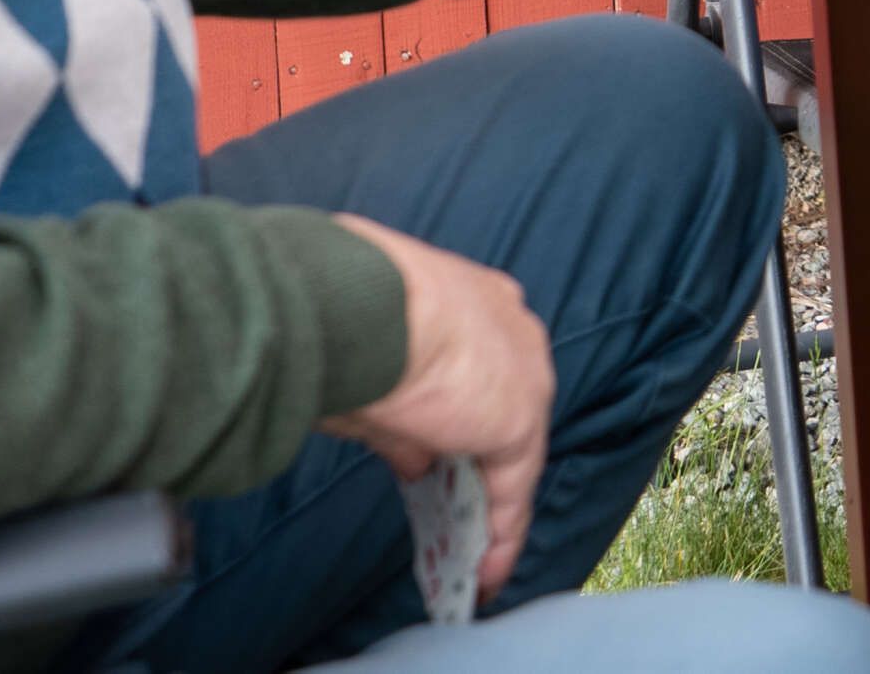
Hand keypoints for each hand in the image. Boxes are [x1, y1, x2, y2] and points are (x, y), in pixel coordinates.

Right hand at [322, 218, 551, 606]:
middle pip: (502, 404)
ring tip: (473, 555)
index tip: (439, 442)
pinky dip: (501, 532)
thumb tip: (417, 465)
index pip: (476, 362)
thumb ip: (400, 425)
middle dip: (480, 454)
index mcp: (471, 300)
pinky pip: (514, 488)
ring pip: (512, 448)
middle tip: (456, 507)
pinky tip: (486, 570)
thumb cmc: (344, 319)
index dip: (459, 406)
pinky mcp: (520, 420)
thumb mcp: (369, 375)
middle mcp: (510, 328)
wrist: (358, 309)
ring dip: (491, 500)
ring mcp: (524, 372)